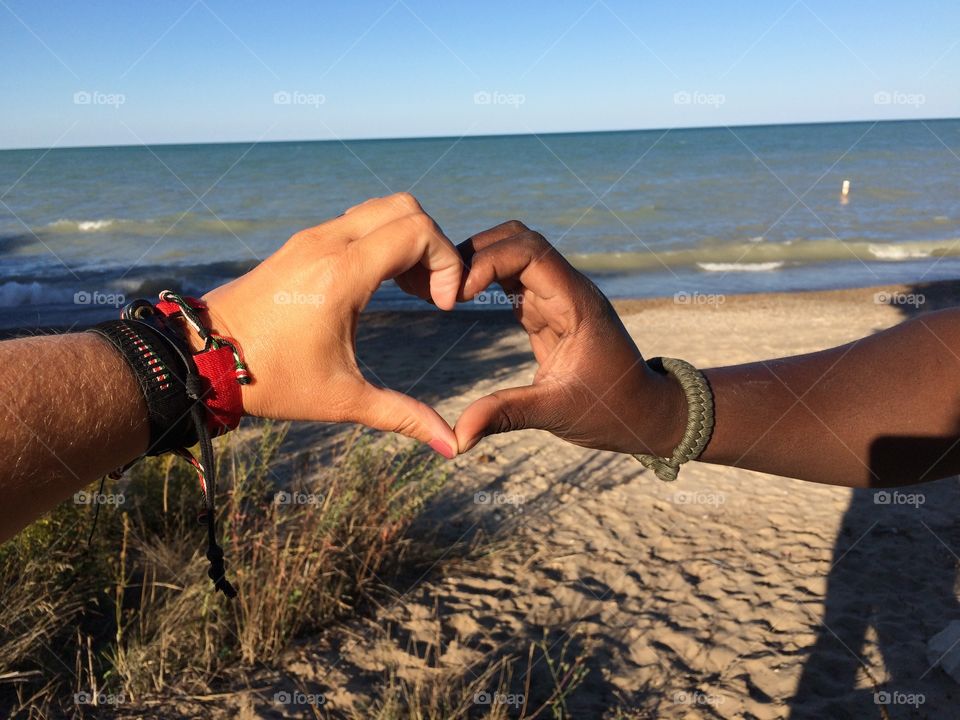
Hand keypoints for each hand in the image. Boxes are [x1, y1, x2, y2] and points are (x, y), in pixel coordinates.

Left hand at [195, 193, 460, 457]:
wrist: (204, 356)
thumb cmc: (272, 379)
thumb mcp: (343, 400)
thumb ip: (403, 416)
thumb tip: (451, 447)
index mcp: (343, 274)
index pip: (418, 232)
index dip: (446, 263)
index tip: (442, 306)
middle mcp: (328, 243)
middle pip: (406, 208)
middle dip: (433, 245)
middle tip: (431, 293)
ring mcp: (312, 237)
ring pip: (382, 209)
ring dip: (407, 240)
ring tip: (409, 289)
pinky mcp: (302, 242)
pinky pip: (358, 220)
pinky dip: (382, 240)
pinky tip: (379, 284)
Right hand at [454, 221, 685, 455]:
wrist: (643, 412)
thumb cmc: (610, 411)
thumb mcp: (557, 413)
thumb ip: (506, 415)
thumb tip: (457, 439)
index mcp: (577, 303)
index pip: (531, 251)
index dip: (489, 261)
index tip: (459, 294)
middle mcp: (568, 290)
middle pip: (519, 238)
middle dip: (478, 251)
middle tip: (442, 284)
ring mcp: (557, 297)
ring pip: (514, 253)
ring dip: (479, 262)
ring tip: (443, 289)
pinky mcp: (546, 311)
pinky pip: (513, 279)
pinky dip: (485, 279)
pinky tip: (459, 298)